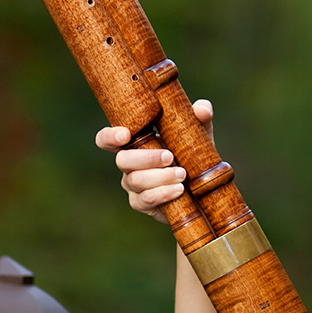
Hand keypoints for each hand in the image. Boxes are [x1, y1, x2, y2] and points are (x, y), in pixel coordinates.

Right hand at [95, 99, 214, 222]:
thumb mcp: (200, 135)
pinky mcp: (142, 203)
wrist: (204, 188)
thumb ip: (200, 118)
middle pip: (122, 161)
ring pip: (135, 180)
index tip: (125, 135)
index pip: (107, 139)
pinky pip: (145, 200)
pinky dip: (163, 193)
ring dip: (160, 177)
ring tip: (182, 174)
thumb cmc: (193, 155)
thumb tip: (202, 108)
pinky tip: (179, 189)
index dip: (109, 136)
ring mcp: (133, 185)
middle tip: (170, 156)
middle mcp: (129, 164)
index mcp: (135, 143)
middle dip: (146, 158)